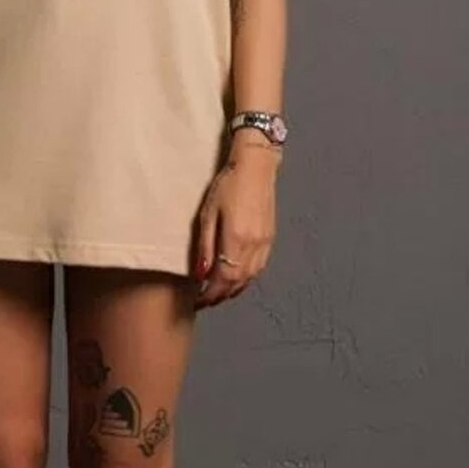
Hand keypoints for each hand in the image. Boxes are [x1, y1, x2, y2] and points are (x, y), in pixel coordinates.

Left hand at [193, 142, 278, 306]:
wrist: (255, 167)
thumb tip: (200, 274)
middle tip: (206, 300)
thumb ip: (205, 246)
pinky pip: (259, 268)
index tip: (199, 301)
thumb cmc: (228, 185)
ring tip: (219, 293)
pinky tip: (237, 277)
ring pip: (250, 278)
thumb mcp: (208, 214)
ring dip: (234, 289)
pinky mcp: (270, 238)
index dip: (210, 294)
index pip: (223, 280)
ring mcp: (265, 243)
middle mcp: (253, 246)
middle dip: (221, 295)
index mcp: (236, 240)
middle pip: (237, 282)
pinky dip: (246, 278)